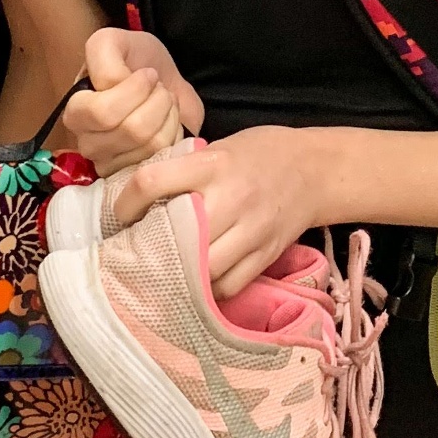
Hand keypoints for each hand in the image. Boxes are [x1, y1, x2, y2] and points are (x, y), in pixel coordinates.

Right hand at [65, 26, 202, 173]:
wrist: (164, 81)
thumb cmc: (136, 61)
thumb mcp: (113, 41)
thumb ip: (103, 53)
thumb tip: (113, 84)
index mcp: (76, 112)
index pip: (102, 113)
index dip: (133, 91)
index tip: (147, 74)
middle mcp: (89, 143)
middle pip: (132, 130)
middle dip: (157, 100)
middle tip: (159, 88)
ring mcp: (114, 164)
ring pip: (152, 144)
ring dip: (169, 114)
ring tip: (165, 102)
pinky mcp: (139, 174)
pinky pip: (167, 156)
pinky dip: (176, 133)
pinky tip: (169, 122)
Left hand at [112, 125, 320, 297]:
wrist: (316, 170)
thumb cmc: (261, 154)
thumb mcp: (219, 148)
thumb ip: (185, 171)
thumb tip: (141, 198)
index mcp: (212, 165)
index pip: (152, 182)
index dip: (125, 203)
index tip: (121, 214)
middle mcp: (231, 198)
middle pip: (175, 236)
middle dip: (149, 247)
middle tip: (136, 250)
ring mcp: (251, 231)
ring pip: (202, 269)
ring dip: (179, 274)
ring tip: (166, 270)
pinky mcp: (266, 255)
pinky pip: (228, 285)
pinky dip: (208, 289)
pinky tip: (198, 282)